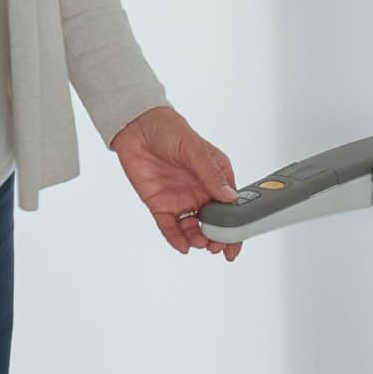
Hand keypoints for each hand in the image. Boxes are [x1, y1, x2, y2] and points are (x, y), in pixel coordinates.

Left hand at [112, 106, 241, 258]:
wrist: (136, 127)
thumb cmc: (169, 130)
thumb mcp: (194, 149)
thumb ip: (211, 174)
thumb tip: (229, 197)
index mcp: (216, 177)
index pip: (231, 206)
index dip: (235, 226)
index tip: (236, 240)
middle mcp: (201, 191)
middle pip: (215, 223)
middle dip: (218, 238)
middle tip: (217, 246)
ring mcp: (181, 199)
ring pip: (193, 228)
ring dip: (198, 239)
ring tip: (198, 241)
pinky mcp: (160, 205)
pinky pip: (170, 227)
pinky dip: (176, 238)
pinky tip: (182, 245)